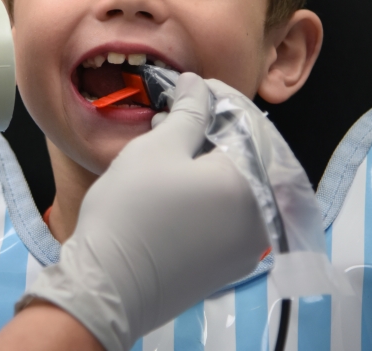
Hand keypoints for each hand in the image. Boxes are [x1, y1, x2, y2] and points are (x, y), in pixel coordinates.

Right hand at [19, 73, 269, 350]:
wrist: (109, 286)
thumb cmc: (130, 211)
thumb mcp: (156, 148)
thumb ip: (187, 112)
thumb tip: (197, 85)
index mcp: (251, 183)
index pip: (250, 124)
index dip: (219, 98)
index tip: (189, 88)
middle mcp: (262, 216)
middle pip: (250, 155)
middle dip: (217, 129)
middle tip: (178, 115)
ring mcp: (249, 246)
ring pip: (240, 185)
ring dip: (213, 160)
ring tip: (173, 146)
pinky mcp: (230, 264)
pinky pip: (231, 214)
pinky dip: (211, 191)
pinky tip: (178, 184)